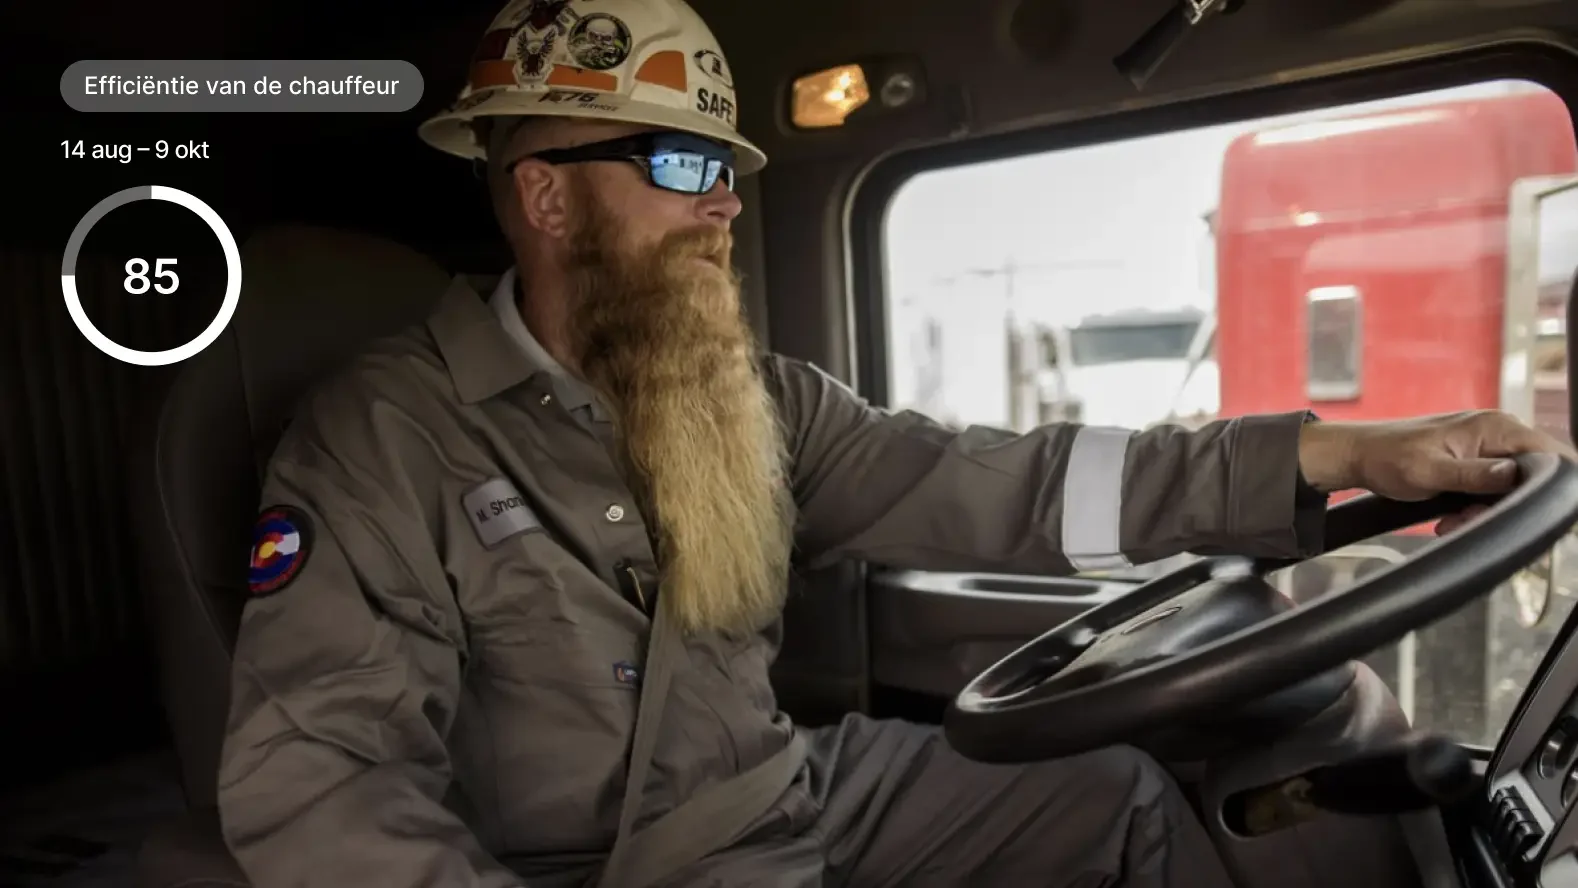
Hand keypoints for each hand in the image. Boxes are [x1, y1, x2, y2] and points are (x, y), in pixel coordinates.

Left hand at [1298, 410, 1577, 533]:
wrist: (1358, 456)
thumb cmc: (1387, 458)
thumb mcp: (1431, 472)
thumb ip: (1476, 476)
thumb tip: (1514, 475)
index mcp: (1495, 428)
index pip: (1550, 454)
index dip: (1548, 486)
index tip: (1525, 512)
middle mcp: (1497, 432)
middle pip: (1533, 476)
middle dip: (1506, 506)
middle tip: (1471, 519)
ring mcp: (1487, 446)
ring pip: (1511, 488)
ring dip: (1486, 511)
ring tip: (1453, 521)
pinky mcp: (1476, 461)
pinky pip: (1491, 489)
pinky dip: (1475, 507)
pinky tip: (1450, 517)